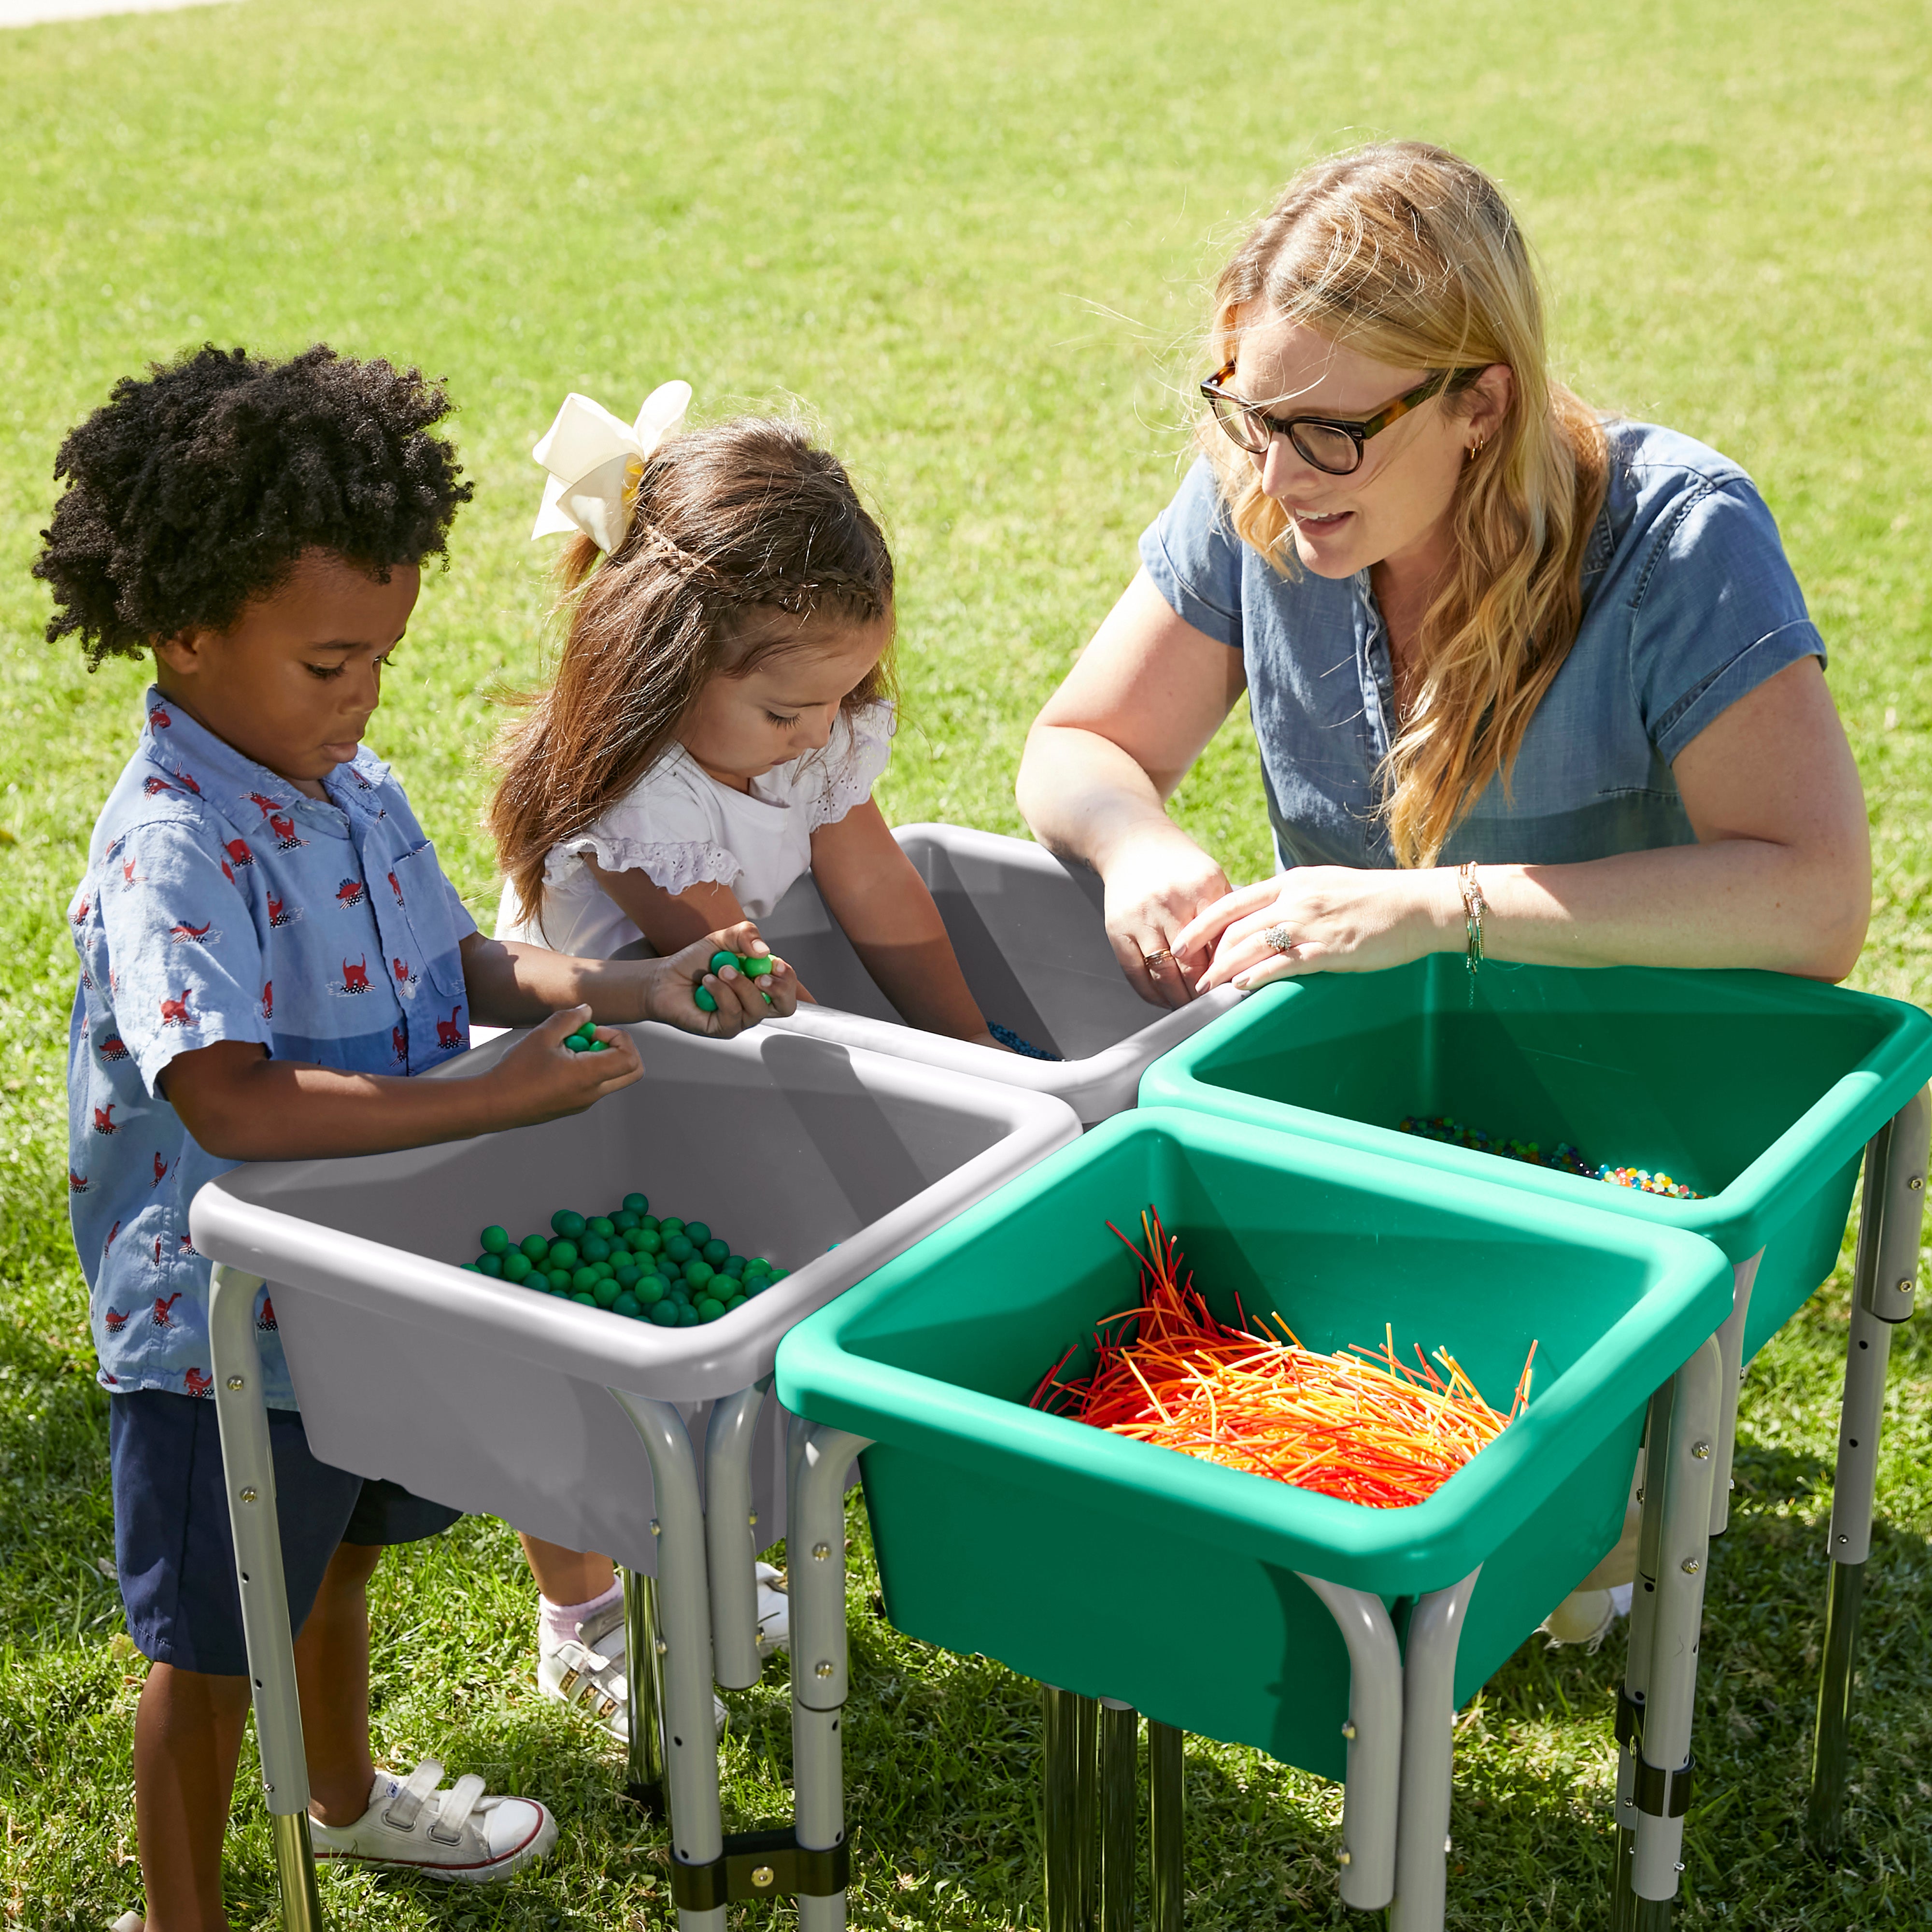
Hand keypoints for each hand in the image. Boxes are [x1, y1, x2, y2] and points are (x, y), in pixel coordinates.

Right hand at [487, 1006, 644, 1124]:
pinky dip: (586, 1068)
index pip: (630, 1058)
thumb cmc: (515, 1073)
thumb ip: (569, 1019)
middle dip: (618, 1048)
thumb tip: (587, 1011)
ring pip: (612, 1076)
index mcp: (589, 1076)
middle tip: (590, 1039)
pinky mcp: (574, 1105)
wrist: (494, 1104)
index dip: (619, 1038)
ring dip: (598, 1057)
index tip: (594, 1032)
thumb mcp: (542, 1035)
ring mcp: (584, 1102)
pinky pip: (594, 1084)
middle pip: (631, 1071)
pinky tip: (557, 1061)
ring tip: (566, 1048)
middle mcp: (592, 1093)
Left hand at [637, 924, 799, 1034]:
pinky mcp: (722, 1029)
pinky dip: (721, 992)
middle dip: (778, 989)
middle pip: (786, 1007)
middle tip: (760, 975)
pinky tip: (707, 982)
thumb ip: (745, 935)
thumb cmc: (694, 963)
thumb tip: (764, 951)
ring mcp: (740, 1018)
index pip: (788, 986)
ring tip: (721, 969)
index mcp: (760, 982)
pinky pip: (733, 1013)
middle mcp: (754, 1003)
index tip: (775, 964)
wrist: (665, 978)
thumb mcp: (722, 939)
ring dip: (740, 984)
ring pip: (756, 1009)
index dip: (787, 977)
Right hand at [1098, 827, 1233, 1008]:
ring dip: (1178, 999)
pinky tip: (1164, 1000)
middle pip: (1191, 965)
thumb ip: (1227, 916)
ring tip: (1191, 1010)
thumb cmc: (1180, 866)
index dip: (1227, 974)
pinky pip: (1135, 972)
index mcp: (1202, 889)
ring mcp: (1140, 917)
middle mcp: (1170, 903)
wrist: (1132, 842)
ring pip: (1163, 974)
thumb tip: (1246, 961)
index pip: (1220, 945)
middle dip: (1204, 994)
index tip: (1235, 992)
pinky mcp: (1117, 929)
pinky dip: (1151, 993)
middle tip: (1215, 1009)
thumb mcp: (1211, 879)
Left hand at [1183, 867, 1457, 991]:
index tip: (1183, 941)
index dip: (1202, 923)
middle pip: (1237, 926)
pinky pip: (1285, 963)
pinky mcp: (1331, 948)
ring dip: (1225, 969)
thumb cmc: (1375, 900)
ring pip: (1254, 945)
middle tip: (1191, 974)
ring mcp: (1313, 922)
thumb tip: (1263, 918)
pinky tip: (1242, 987)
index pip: (1233, 901)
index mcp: (1292, 881)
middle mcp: (1297, 898)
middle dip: (1208, 953)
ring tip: (1207, 987)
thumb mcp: (1325, 887)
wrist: (1420, 905)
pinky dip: (1259, 975)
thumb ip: (1292, 900)